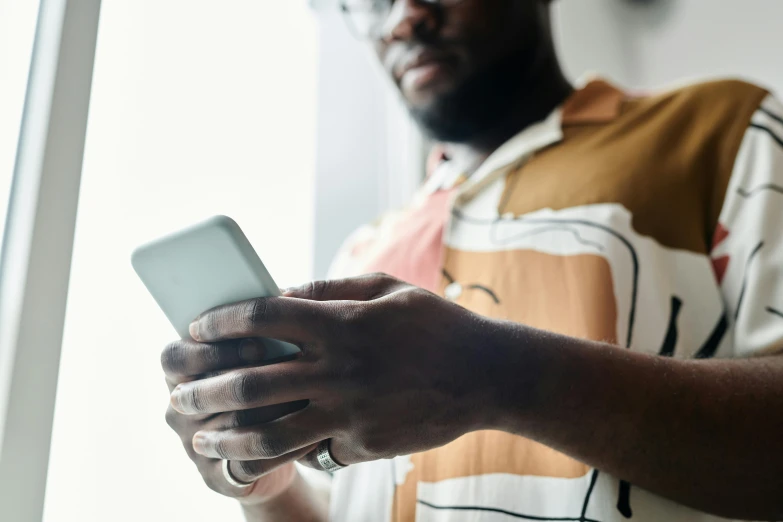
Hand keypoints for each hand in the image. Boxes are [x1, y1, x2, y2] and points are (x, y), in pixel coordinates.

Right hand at [162, 338, 316, 503]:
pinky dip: (282, 449)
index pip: (174, 357)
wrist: (278, 443)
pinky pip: (247, 463)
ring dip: (272, 411)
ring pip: (231, 427)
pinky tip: (310, 436)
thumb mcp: (260, 355)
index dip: (210, 349)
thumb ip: (256, 338)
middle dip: (247, 380)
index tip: (257, 343)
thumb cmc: (270, 380)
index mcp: (178, 374)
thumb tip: (278, 323)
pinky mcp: (216, 478)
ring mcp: (193, 446)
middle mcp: (178, 411)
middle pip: (202, 393)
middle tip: (285, 373)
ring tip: (308, 399)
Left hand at [170, 273, 507, 467]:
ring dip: (227, 438)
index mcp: (341, 322)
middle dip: (203, 390)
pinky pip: (312, 450)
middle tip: (177, 395)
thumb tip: (278, 294)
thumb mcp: (385, 287)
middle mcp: (339, 369)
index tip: (196, 328)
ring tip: (203, 440)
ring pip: (270, 433)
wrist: (486, 375)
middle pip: (250, 382)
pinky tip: (264, 451)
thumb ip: (329, 288)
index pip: (261, 318)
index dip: (220, 322)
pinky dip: (286, 450)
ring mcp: (350, 412)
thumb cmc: (434, 324)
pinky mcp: (363, 445)